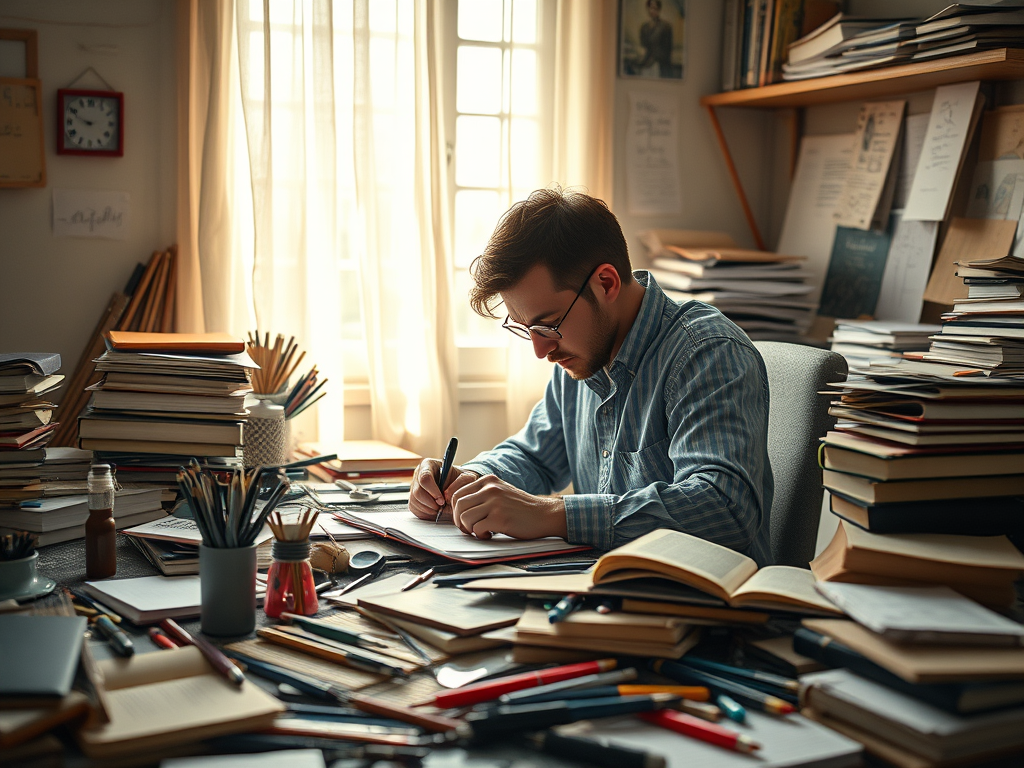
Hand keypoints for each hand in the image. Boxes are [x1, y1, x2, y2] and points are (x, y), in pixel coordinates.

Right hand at [409, 459, 479, 519]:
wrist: (456, 485)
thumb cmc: (460, 479)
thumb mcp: (466, 476)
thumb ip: (462, 481)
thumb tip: (447, 494)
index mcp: (428, 464)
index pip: (425, 478)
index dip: (433, 491)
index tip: (442, 500)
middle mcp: (418, 474)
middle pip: (417, 492)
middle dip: (431, 503)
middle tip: (442, 507)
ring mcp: (413, 487)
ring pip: (415, 502)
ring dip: (430, 509)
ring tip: (441, 508)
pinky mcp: (413, 499)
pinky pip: (415, 509)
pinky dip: (426, 513)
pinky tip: (436, 510)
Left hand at [449, 474, 567, 540]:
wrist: (544, 515)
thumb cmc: (521, 508)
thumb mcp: (501, 493)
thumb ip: (482, 495)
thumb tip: (457, 507)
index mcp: (488, 481)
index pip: (458, 493)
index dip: (455, 510)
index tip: (462, 519)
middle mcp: (491, 488)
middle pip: (458, 505)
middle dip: (459, 521)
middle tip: (469, 529)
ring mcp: (495, 503)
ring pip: (465, 517)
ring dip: (469, 529)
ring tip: (481, 531)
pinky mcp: (500, 518)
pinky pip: (477, 528)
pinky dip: (480, 535)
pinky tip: (490, 534)